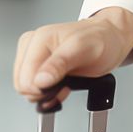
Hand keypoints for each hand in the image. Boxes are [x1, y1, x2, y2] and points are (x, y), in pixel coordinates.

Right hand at [12, 8, 132, 108]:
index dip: (44, 90)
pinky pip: (33, 87)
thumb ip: (60, 64)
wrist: (110, 39)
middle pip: (23, 85)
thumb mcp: (84, 50)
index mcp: (39, 39)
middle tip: (66, 85)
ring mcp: (33, 55)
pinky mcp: (37, 64)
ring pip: (26, 88)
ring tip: (65, 83)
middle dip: (44, 92)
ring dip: (46, 93)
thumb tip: (40, 81)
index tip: (64, 86)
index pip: (25, 79)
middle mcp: (32, 45)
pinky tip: (60, 84)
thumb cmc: (101, 40)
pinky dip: (47, 92)